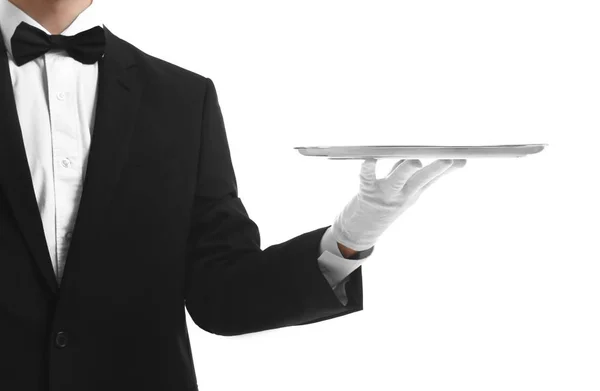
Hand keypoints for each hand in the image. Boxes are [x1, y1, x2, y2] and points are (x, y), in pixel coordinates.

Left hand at [332, 158, 466, 251]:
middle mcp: (402, 195)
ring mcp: (385, 195)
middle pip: (421, 179)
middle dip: (435, 170)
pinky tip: (370, 160)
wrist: (360, 232)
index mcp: (412, 193)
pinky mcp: (366, 193)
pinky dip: (367, 169)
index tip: (462, 160)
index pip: (432, 179)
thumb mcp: (399, 194)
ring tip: (415, 162)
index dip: (447, 170)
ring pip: (398, 179)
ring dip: (406, 169)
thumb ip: (405, 175)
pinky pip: (367, 178)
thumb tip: (414, 159)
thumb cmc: (381, 207)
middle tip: (448, 160)